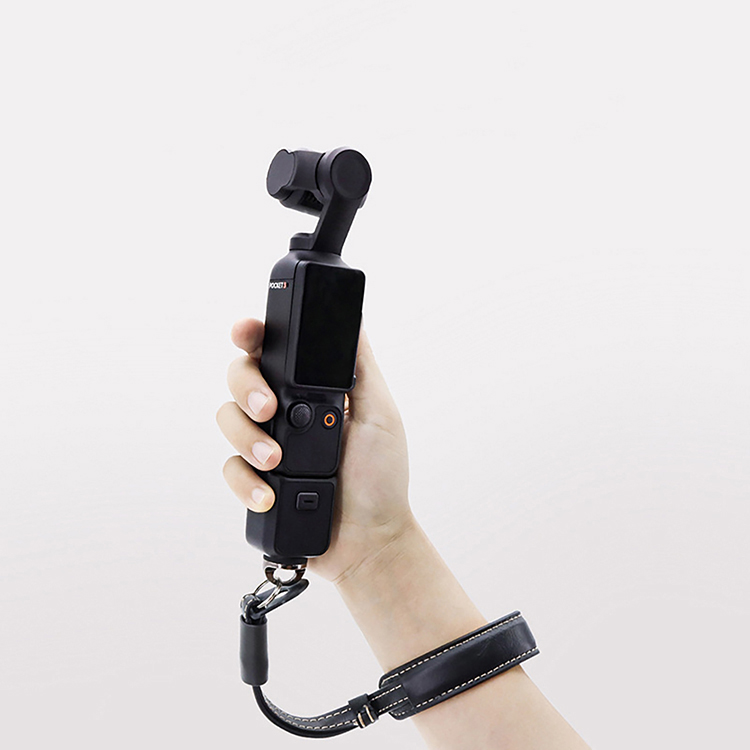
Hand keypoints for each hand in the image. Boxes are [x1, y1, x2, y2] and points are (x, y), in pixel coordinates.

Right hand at [216, 318, 413, 582]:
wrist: (370, 539)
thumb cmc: (381, 476)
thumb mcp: (379, 411)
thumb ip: (359, 366)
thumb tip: (350, 317)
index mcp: (309, 389)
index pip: (272, 350)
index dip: (252, 334)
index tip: (247, 332)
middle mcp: (283, 411)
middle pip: (240, 376)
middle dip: (247, 387)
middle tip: (270, 408)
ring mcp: (265, 444)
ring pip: (227, 419)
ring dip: (246, 437)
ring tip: (276, 459)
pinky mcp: (254, 480)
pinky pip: (229, 470)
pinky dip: (245, 481)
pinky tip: (269, 493)